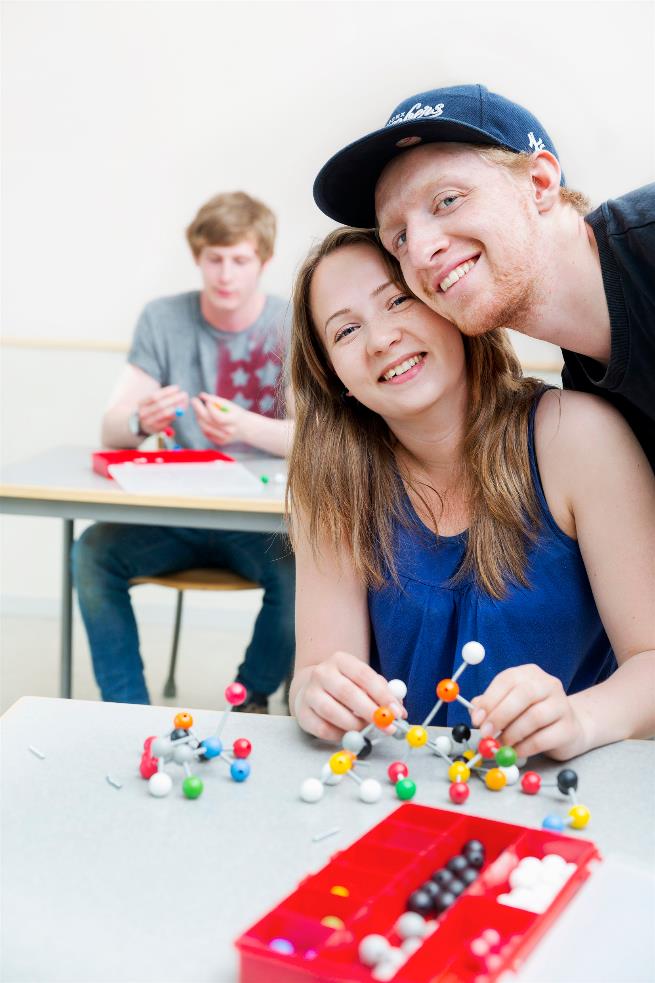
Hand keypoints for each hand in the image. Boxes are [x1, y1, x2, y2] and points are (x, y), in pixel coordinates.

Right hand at [137, 385, 188, 434]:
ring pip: (165, 413)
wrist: (145, 424)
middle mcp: (143, 413)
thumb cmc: (153, 409)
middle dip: (174, 399)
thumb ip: (164, 397)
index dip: (166, 392)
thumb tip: (179, 393)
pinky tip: (180, 410)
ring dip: (176, 407)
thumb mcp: (154, 402)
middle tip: (184, 395)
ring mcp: (149, 422)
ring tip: (185, 402)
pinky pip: (168, 420)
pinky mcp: (156, 428)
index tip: (177, 388)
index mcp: (141, 404)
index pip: (154, 396)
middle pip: (160, 405)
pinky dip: (175, 414)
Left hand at [191, 392, 252, 445]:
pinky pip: (206, 433)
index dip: (209, 408)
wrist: (247, 429)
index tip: (202, 399)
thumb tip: (201, 395)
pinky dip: (203, 425)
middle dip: (198, 410)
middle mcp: (229, 431)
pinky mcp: (220, 442)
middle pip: (209, 422)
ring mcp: (224, 438)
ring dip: (198, 417)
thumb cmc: (236, 414)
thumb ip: (216, 400)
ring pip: (204, 428)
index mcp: (234, 420)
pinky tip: (205, 419)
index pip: (217, 417)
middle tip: (194, 400)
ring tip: (198, 409)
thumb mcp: (230, 405)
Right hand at [293, 650, 406, 742]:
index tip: (397, 712)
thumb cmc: (348, 686)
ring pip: (332, 711)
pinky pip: (322, 728)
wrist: (313, 689)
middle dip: (370, 712)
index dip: (382, 695)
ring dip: (354, 725)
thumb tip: (400, 711)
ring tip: (366, 730)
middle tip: (387, 727)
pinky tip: (348, 734)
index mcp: (341, 660)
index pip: (364, 675)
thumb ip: (383, 693)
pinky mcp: (302, 712)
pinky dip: (339, 735)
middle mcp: (322, 672)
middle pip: (347, 692)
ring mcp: (309, 692)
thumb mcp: (365, 682)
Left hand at [470, 664, 588, 759]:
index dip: (490, 700)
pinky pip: (544, 738)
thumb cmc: (531, 714)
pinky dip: (525, 747)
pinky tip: (517, 751)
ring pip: (534, 717)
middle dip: (500, 716)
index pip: (507, 680)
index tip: (478, 719)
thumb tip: (476, 715)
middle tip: (487, 733)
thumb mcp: (510, 705)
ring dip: (512, 734)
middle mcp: (548, 684)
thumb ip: (491, 707)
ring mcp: (562, 704)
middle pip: (523, 695)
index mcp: (529, 673)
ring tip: (502, 745)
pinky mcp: (569, 728)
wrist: (568, 728)